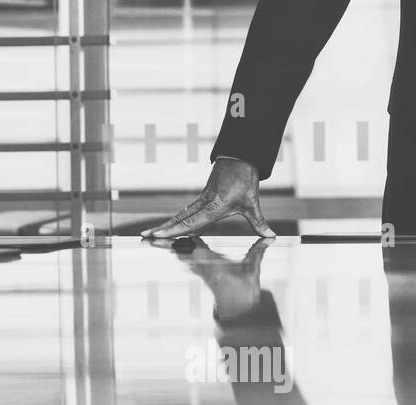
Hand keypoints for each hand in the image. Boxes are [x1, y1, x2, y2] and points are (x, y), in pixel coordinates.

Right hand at [142, 158, 275, 239]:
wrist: (240, 157)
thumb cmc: (245, 179)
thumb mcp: (252, 202)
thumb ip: (259, 222)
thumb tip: (271, 235)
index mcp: (214, 206)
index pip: (191, 222)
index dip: (175, 231)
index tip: (160, 235)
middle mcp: (204, 203)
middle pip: (179, 219)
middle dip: (162, 229)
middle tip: (145, 236)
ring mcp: (201, 200)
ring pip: (180, 215)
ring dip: (165, 224)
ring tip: (150, 233)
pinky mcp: (202, 197)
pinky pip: (186, 211)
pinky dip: (176, 220)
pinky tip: (168, 226)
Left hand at [149, 236, 273, 317]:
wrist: (240, 306)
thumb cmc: (247, 287)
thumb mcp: (253, 268)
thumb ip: (258, 251)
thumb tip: (271, 237)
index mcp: (214, 267)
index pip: (195, 252)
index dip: (182, 244)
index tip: (168, 238)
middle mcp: (203, 268)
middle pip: (181, 254)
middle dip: (166, 246)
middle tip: (148, 239)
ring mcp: (200, 270)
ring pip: (179, 256)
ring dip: (166, 248)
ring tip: (149, 240)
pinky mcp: (200, 270)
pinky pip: (185, 258)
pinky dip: (175, 251)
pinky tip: (165, 244)